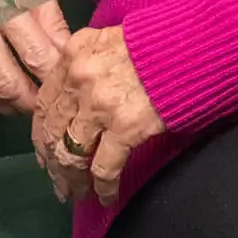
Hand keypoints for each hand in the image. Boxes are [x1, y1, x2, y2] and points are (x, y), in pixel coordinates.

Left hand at [32, 25, 162, 204]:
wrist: (196, 45)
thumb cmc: (161, 41)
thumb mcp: (112, 40)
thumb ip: (90, 63)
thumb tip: (80, 95)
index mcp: (73, 54)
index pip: (44, 102)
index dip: (42, 133)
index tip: (45, 152)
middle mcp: (78, 79)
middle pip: (53, 132)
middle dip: (54, 163)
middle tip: (60, 182)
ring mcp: (99, 105)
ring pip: (71, 154)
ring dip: (73, 179)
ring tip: (78, 194)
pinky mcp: (124, 127)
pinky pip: (104, 167)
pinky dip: (104, 187)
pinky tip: (106, 197)